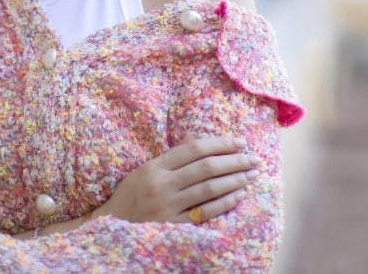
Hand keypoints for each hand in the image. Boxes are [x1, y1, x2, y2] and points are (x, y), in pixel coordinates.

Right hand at [96, 135, 261, 224]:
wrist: (112, 224)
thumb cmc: (132, 193)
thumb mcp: (147, 168)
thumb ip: (173, 157)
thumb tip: (202, 141)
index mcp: (156, 166)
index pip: (195, 148)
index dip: (221, 143)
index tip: (241, 142)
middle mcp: (162, 184)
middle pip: (206, 167)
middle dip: (235, 161)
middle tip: (255, 158)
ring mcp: (168, 206)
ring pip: (209, 189)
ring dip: (235, 180)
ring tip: (252, 174)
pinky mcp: (173, 226)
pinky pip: (204, 213)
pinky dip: (225, 203)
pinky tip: (239, 195)